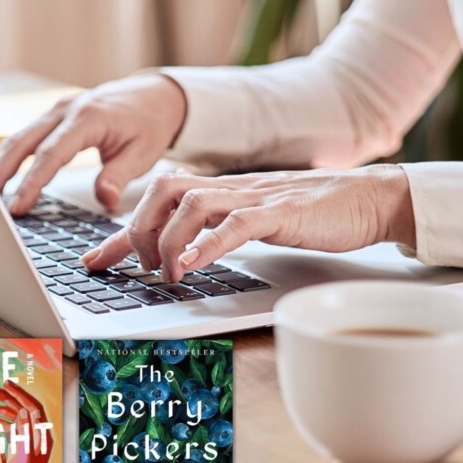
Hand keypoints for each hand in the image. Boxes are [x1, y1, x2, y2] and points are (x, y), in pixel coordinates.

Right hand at [0, 74, 186, 214]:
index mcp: (88, 118)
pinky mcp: (54, 115)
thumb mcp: (143, 153)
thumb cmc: (149, 123)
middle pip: (22, 141)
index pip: (51, 154)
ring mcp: (57, 110)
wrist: (154, 95)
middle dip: (0, 173)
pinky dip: (10, 156)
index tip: (18, 206)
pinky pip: (25, 136)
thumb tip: (105, 201)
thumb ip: (118, 177)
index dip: (31, 182)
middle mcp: (66, 110)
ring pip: (18, 137)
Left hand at [82, 164, 415, 280]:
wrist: (368, 198)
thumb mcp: (253, 222)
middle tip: (138, 267)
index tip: (94, 262)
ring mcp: (254, 198)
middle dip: (137, 230)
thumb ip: (218, 231)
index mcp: (219, 191)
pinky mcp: (282, 212)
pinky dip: (208, 244)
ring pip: (191, 203)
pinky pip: (236, 223)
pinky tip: (193, 265)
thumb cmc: (312, 213)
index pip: (156, 203)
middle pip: (161, 190)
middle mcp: (229, 189)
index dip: (119, 234)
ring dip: (168, 241)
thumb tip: (185, 254)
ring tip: (166, 274)